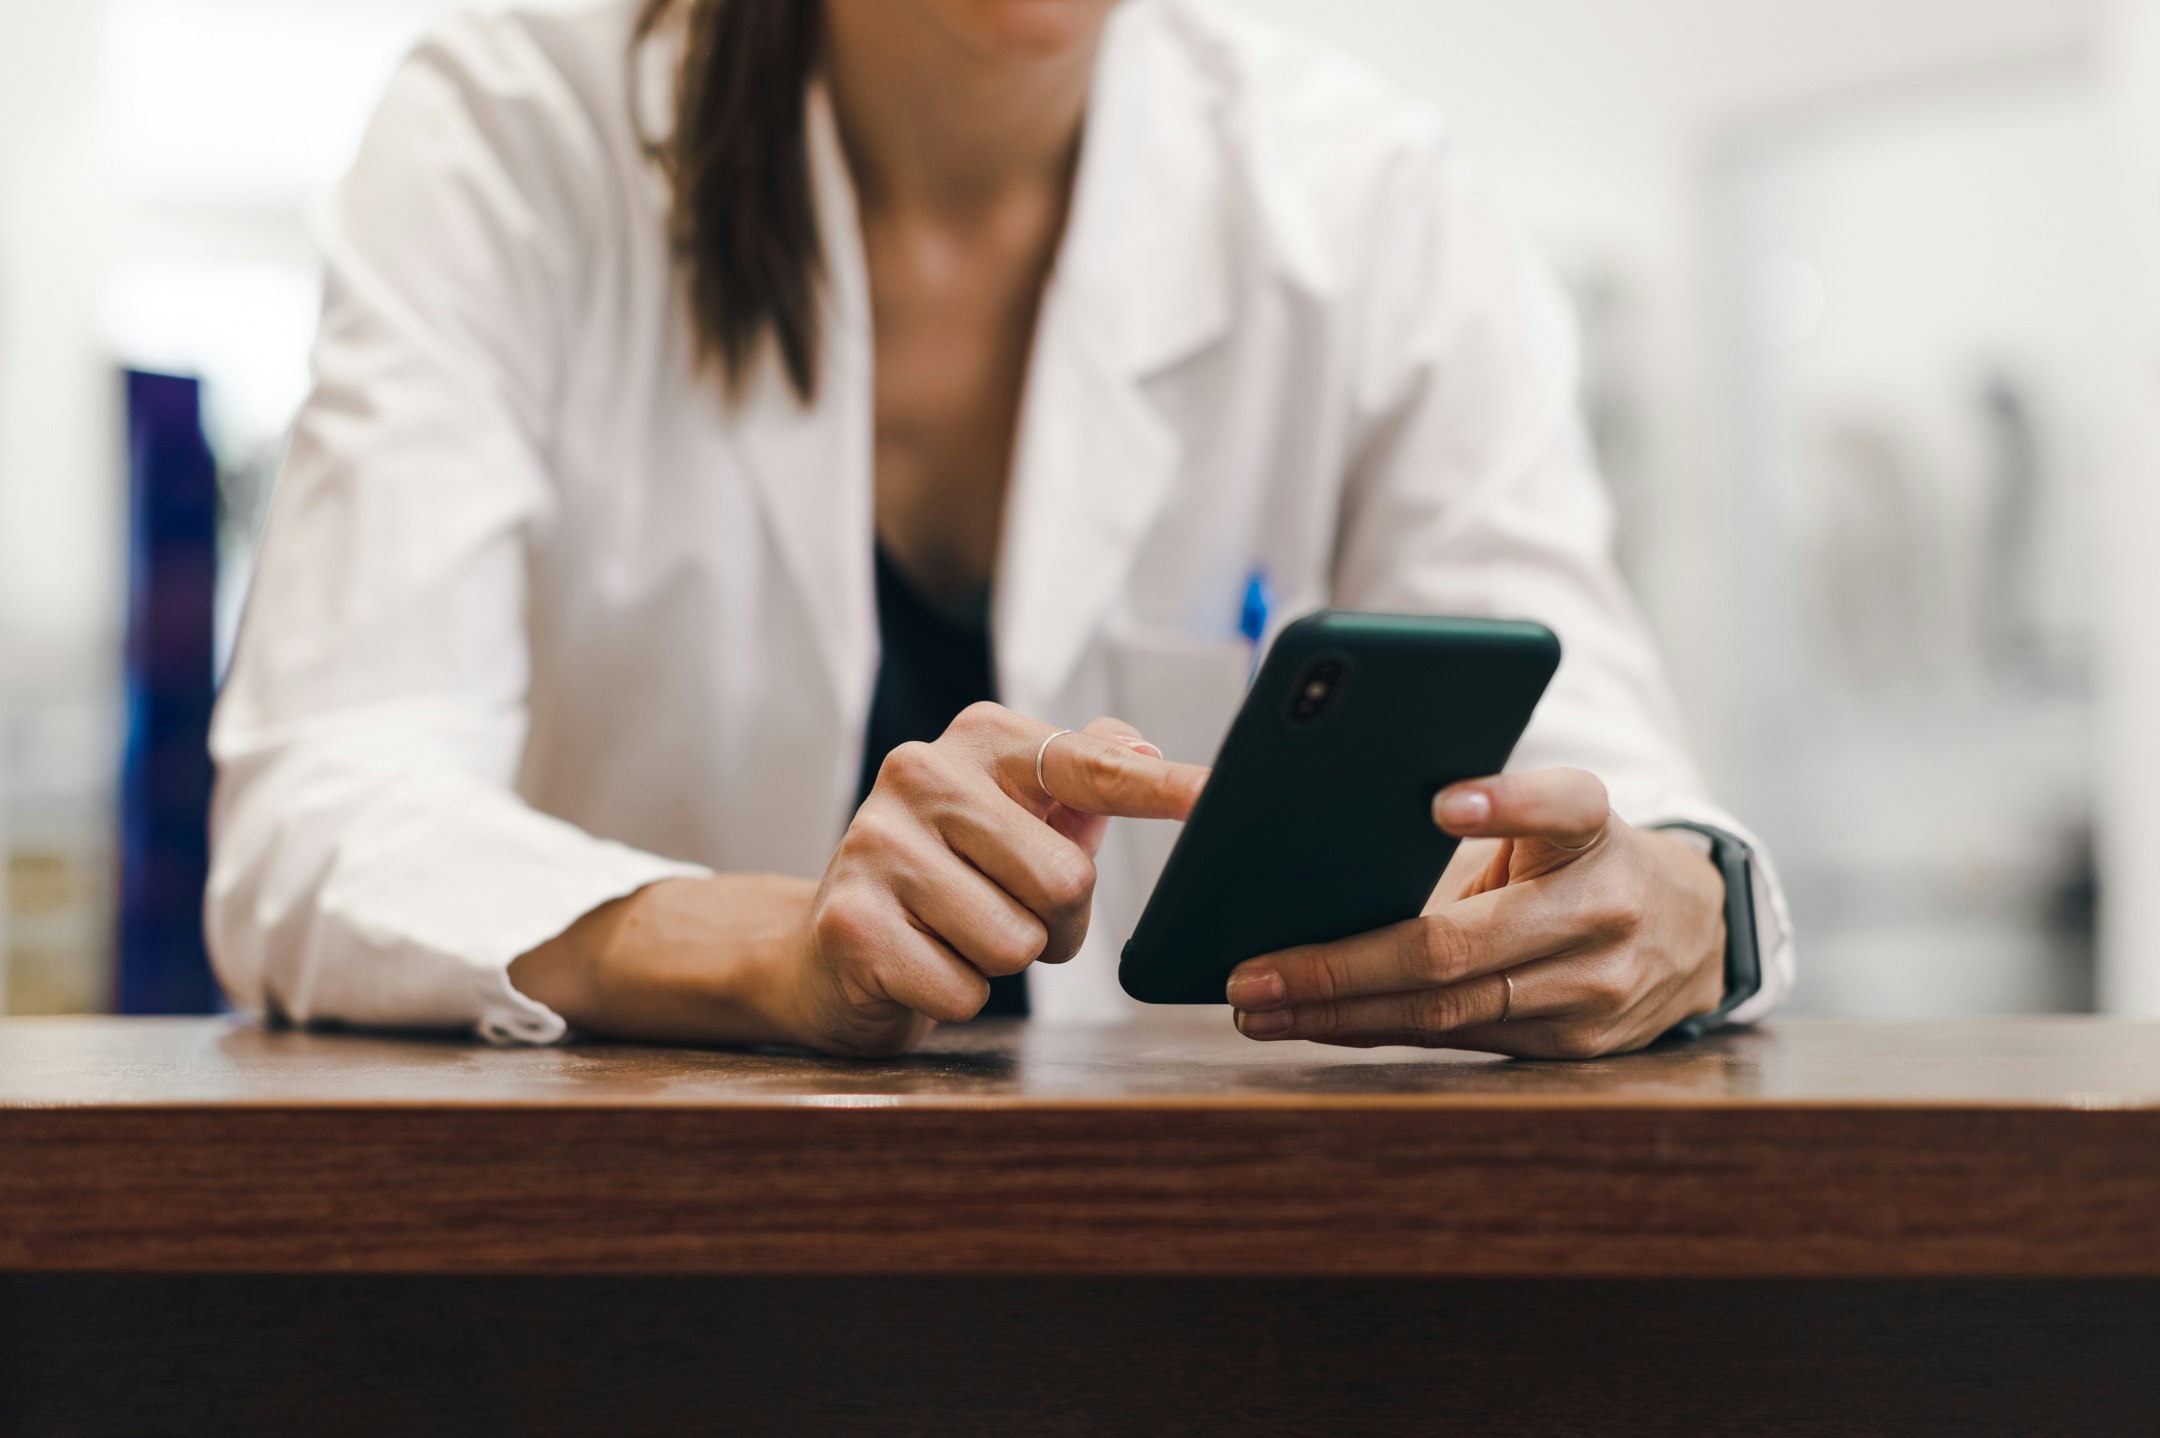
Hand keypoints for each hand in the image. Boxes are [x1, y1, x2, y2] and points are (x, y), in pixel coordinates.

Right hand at [790, 704, 1207, 1055]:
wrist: (828, 949)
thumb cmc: (950, 876)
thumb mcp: (1015, 815)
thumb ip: (1082, 775)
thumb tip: (1140, 748)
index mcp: (979, 738)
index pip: (1091, 766)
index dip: (1162, 788)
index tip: (1217, 796)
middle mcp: (920, 771)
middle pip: (1066, 880)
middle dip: (1057, 924)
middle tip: (1006, 911)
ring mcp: (876, 844)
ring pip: (1018, 942)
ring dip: (1002, 961)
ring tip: (955, 934)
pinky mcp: (851, 922)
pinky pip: (965, 990)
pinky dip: (957, 995)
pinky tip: (918, 963)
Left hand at [1223, 769, 1725, 1058]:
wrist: (1695, 929)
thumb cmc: (1578, 858)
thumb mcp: (1547, 816)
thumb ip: (1470, 810)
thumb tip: (1302, 812)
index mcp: (1592, 828)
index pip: (1562, 805)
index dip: (1505, 802)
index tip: (1442, 802)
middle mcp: (1604, 909)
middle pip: (1458, 947)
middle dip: (1342, 968)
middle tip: (1252, 970)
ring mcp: (1596, 990)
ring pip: (1447, 1011)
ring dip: (1338, 1015)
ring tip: (1258, 1006)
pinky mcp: (1578, 1047)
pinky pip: (1457, 1042)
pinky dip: (1374, 1033)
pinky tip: (1310, 1026)